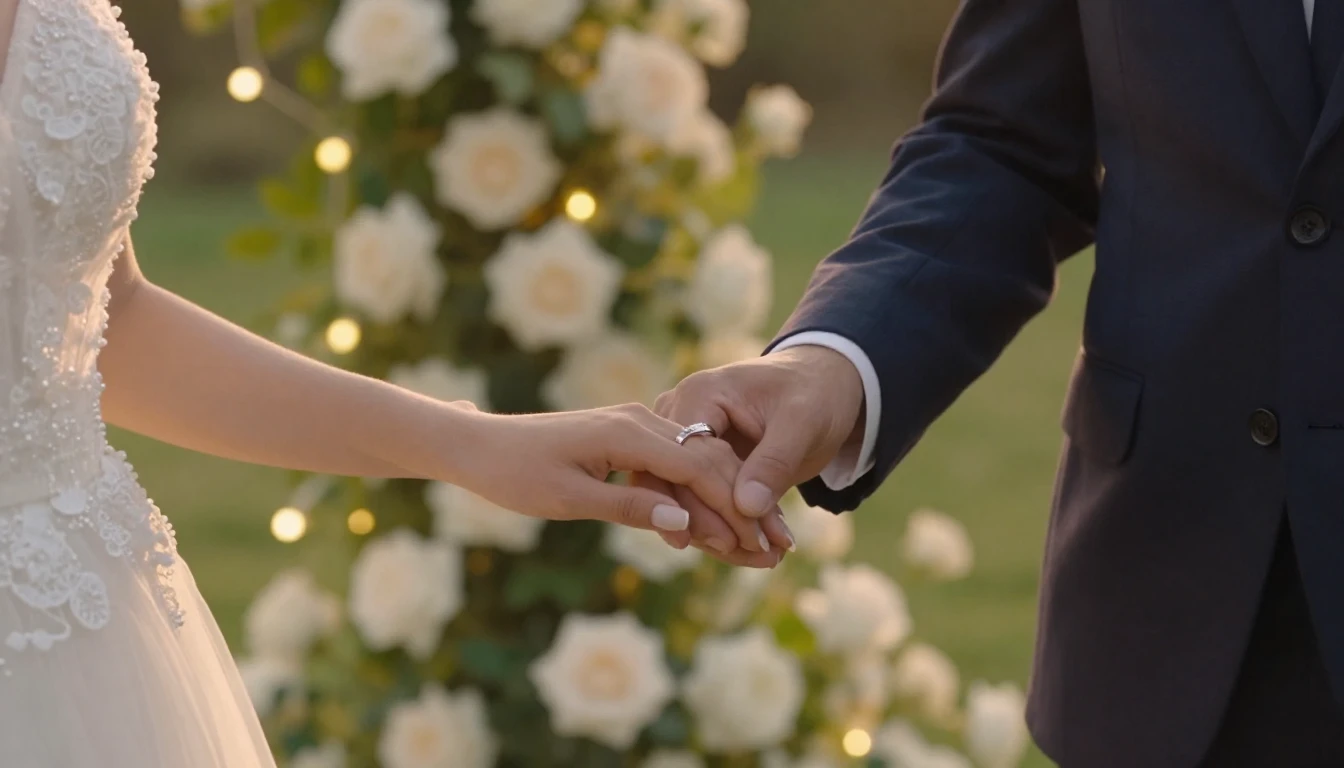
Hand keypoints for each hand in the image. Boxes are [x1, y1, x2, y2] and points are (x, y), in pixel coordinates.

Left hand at [451, 404, 772, 545]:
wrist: (479, 446)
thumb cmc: (515, 474)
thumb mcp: (569, 499)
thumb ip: (629, 508)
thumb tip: (684, 525)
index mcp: (627, 432)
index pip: (699, 468)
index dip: (735, 507)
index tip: (764, 540)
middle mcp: (638, 421)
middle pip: (710, 461)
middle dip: (746, 505)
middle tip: (780, 546)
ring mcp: (634, 425)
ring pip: (698, 462)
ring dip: (730, 501)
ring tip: (761, 540)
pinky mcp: (628, 437)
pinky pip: (676, 463)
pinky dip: (701, 493)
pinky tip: (720, 520)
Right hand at [650, 346, 864, 559]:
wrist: (820, 385)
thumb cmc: (814, 393)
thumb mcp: (803, 422)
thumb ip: (774, 461)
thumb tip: (745, 507)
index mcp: (699, 395)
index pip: (682, 457)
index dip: (702, 503)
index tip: (733, 542)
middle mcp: (680, 416)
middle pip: (676, 483)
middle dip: (714, 527)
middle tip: (760, 557)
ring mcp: (684, 442)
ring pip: (684, 500)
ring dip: (723, 536)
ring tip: (770, 558)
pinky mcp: (698, 464)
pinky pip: (701, 502)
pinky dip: (729, 528)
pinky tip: (763, 551)